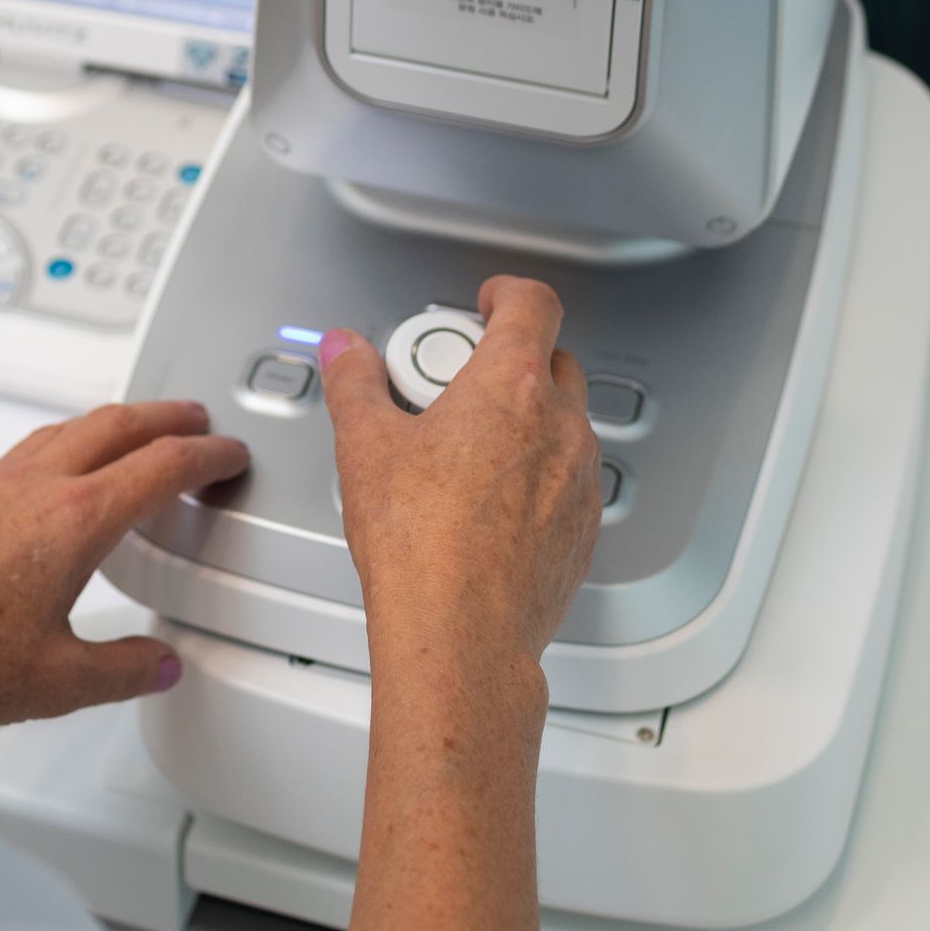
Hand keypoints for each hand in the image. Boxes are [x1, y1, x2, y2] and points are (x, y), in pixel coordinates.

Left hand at [0, 400, 247, 726]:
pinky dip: (70, 439)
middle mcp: (36, 487)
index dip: (208, 455)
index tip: (229, 455)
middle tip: (197, 420)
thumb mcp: (55, 681)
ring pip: (71, 425)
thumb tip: (159, 665)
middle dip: (168, 416)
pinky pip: (33, 444)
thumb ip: (121, 670)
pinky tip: (61, 465)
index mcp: (75, 520)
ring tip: (138, 431)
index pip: (161, 465)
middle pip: (119, 423)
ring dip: (117, 420)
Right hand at [321, 276, 600, 684]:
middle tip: (456, 386)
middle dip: (510, 361)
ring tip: (467, 451)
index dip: (509, 294)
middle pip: (551, 361)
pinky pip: (568, 480)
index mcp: (512, 386)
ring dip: (527, 421)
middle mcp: (559, 426)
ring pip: (563, 424)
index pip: (534, 305)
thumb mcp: (365, 447)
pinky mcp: (584, 530)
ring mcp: (579, 479)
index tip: (487, 302)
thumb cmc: (422, 545)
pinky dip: (537, 475)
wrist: (461, 636)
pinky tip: (489, 504)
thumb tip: (346, 352)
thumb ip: (356, 383)